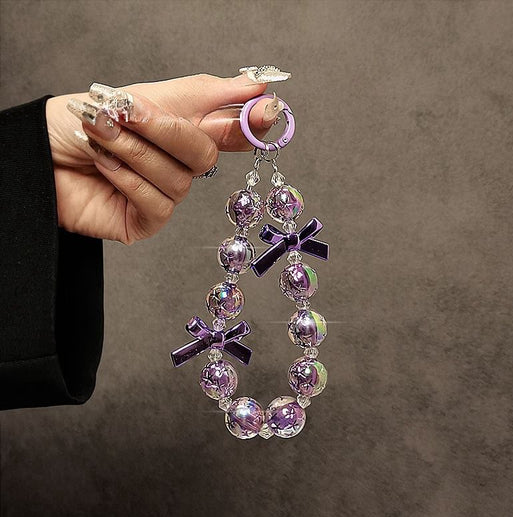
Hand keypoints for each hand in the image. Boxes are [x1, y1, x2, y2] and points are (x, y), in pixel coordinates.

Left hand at [46, 73, 284, 243]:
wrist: (34, 154)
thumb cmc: (80, 121)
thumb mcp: (143, 96)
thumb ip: (202, 96)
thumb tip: (258, 86)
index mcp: (181, 131)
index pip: (229, 129)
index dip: (250, 121)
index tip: (266, 108)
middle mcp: (177, 165)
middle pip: (207, 153)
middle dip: (168, 130)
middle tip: (130, 111)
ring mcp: (163, 195)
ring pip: (181, 179)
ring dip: (136, 152)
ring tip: (102, 136)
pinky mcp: (147, 221)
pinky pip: (160, 204)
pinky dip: (129, 179)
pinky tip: (104, 166)